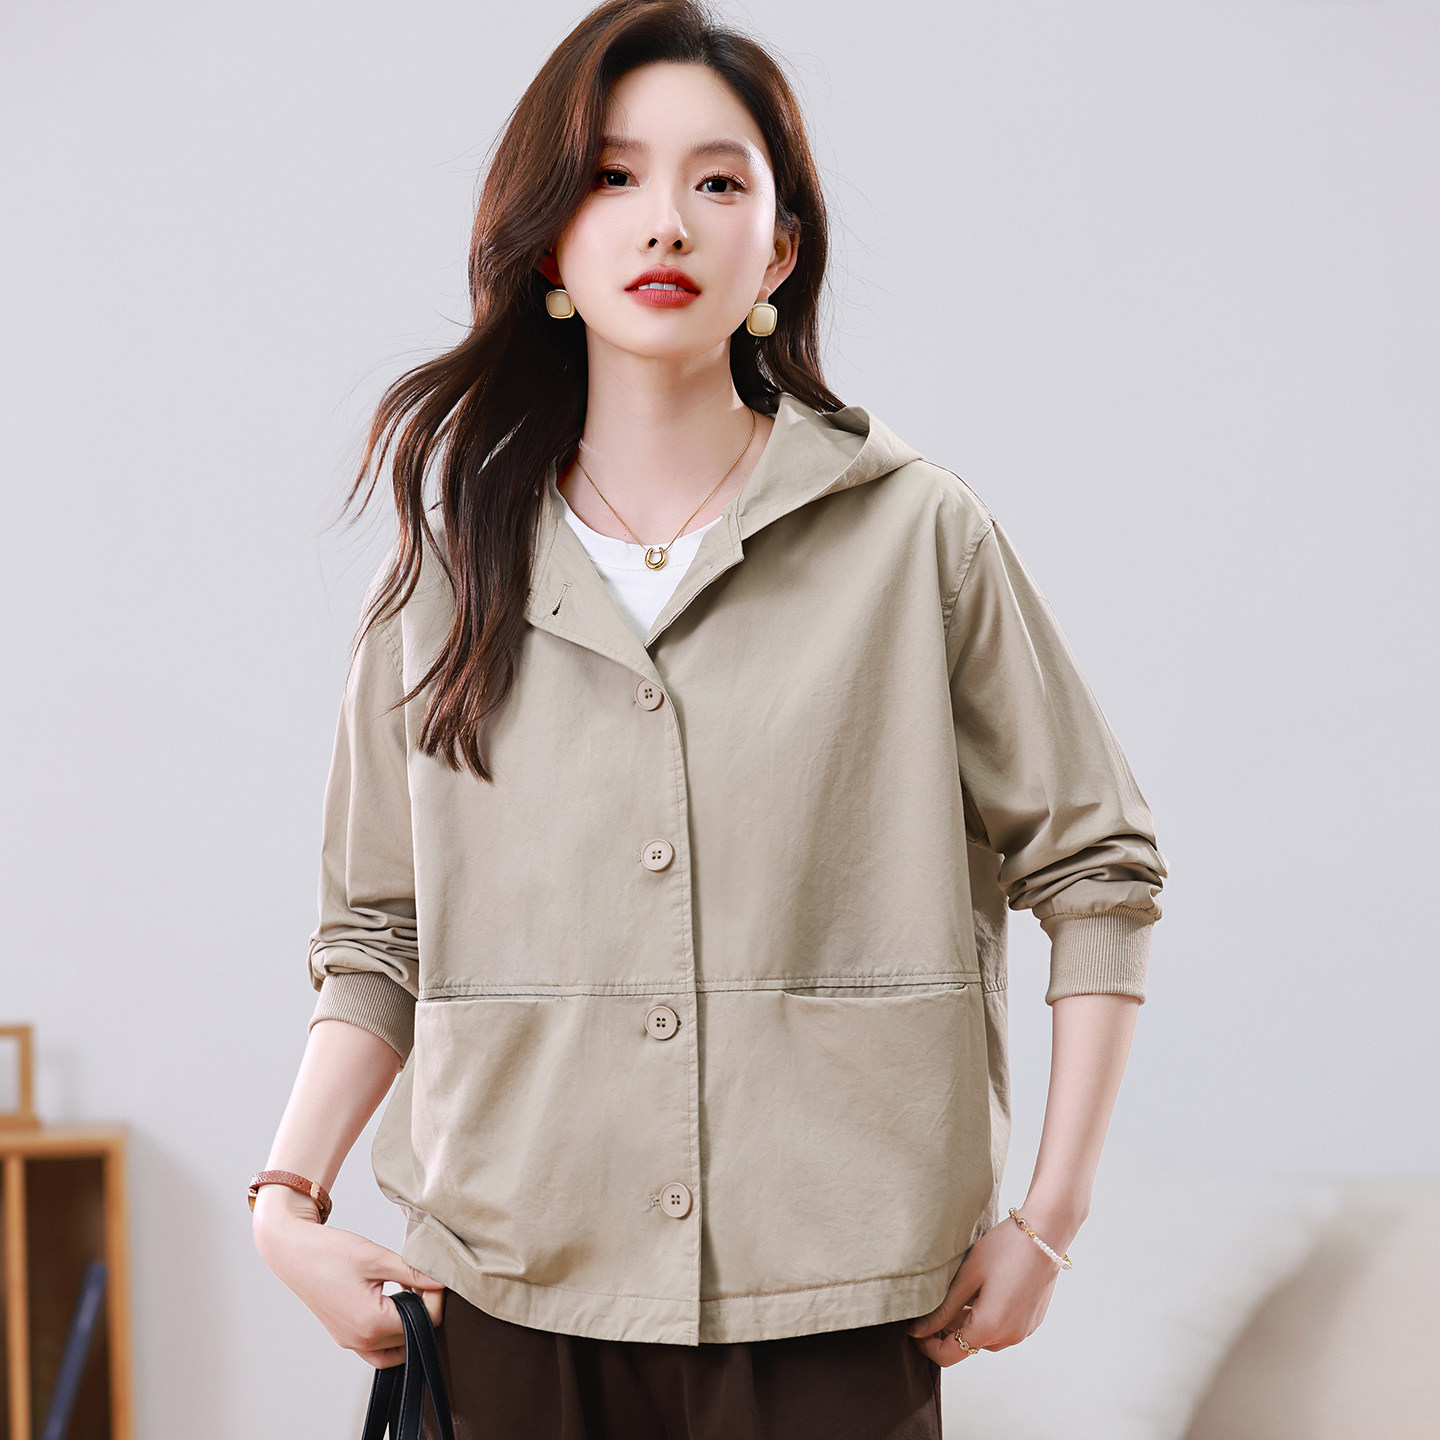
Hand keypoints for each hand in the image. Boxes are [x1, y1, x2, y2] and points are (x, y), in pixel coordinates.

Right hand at [252, 1187, 447, 1367]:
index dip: (435, 1300)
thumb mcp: (378, 1257)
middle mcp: (360, 1340)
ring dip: (408, 1322)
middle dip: (423, 1308)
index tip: (433, 1276)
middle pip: (411, 1336)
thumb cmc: (331, 1252)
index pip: (423, 1322)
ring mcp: (350, 1341)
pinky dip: (390, 1332)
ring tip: (406, 1288)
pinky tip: (392, 1301)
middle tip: (420, 1278)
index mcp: (372, 1323)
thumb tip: (443, 1281)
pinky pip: (376, 1348)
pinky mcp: (343, 1336)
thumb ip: (413, 1272)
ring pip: (395, 1347)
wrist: (293, 1252)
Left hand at [904, 1208, 1070, 1366]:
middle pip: (967, 1345)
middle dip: (947, 1328)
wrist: (1045, 1235)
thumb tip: (918, 1331)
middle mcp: (1008, 1337)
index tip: (913, 1328)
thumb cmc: (1004, 1249)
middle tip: (935, 1298)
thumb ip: (942, 1309)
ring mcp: (1023, 1331)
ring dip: (969, 1321)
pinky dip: (987, 1317)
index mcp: (989, 1328)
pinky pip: (1002, 1328)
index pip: (949, 1354)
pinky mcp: (1031, 1322)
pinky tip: (984, 1289)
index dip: (926, 1345)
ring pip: (984, 1337)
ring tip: (962, 1288)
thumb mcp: (967, 1277)